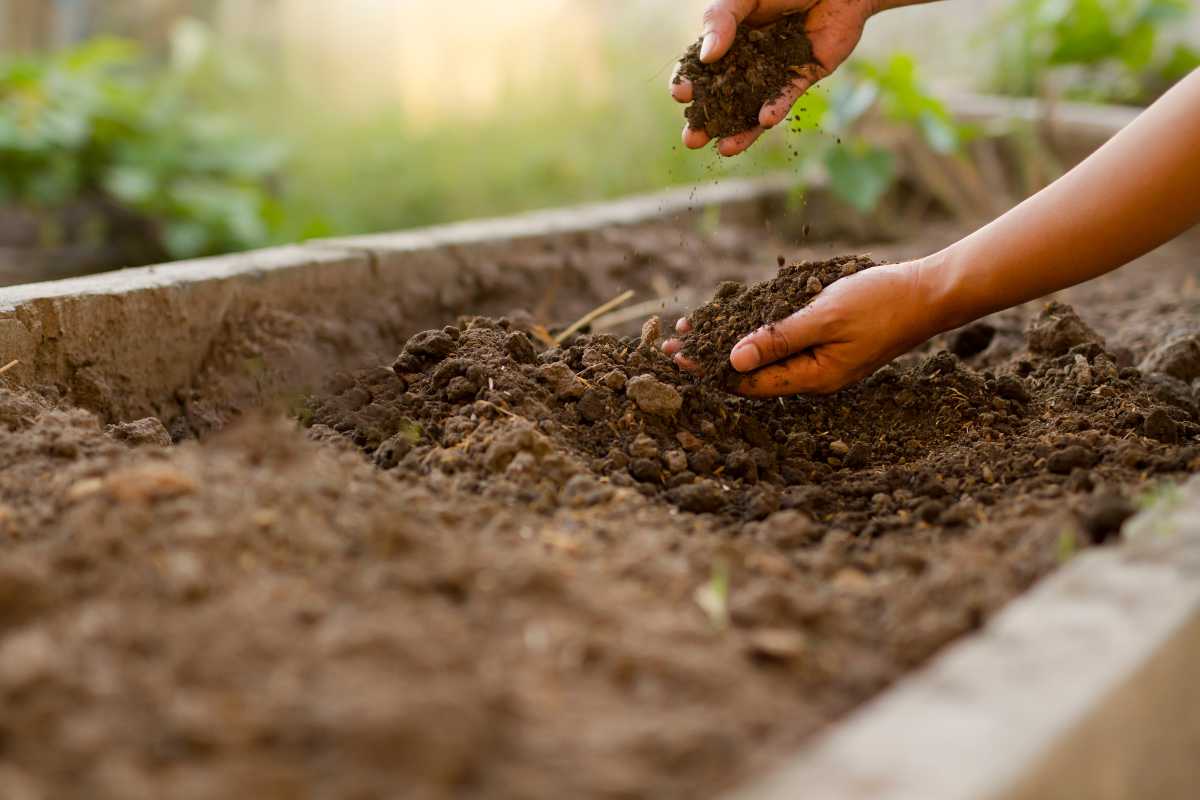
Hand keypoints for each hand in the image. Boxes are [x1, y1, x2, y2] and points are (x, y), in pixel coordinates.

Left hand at [663, 261, 943, 395]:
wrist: (928, 294)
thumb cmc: (880, 303)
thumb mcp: (824, 317)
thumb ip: (779, 339)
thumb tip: (733, 360)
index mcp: (811, 377)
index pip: (747, 382)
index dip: (708, 369)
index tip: (675, 357)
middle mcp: (812, 376)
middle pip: (751, 374)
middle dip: (710, 360)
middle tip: (669, 348)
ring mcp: (821, 362)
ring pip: (765, 358)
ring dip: (729, 345)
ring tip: (692, 334)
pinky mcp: (827, 344)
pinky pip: (784, 345)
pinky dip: (756, 334)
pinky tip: (736, 323)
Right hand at [671, 0, 876, 155]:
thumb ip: (722, 20)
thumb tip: (706, 56)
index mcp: (729, 38)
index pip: (702, 65)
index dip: (690, 81)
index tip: (680, 94)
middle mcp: (749, 58)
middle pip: (722, 96)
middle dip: (707, 120)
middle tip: (691, 140)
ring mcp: (774, 70)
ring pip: (752, 105)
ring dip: (738, 129)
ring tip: (724, 150)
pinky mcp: (802, 75)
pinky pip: (786, 96)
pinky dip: (775, 108)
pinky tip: (763, 120)